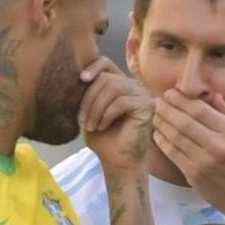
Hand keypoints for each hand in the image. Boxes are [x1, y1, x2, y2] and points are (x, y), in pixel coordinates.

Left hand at [78, 56, 155, 174]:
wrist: (117, 161)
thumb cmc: (104, 138)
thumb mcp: (89, 111)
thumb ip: (87, 92)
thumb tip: (77, 74)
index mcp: (119, 83)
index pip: (106, 63)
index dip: (93, 67)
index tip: (81, 80)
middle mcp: (133, 85)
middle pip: (106, 78)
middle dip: (89, 99)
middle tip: (82, 120)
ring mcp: (143, 94)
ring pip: (113, 88)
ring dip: (96, 108)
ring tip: (91, 125)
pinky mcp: (148, 106)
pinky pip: (121, 101)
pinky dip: (107, 114)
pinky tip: (102, 126)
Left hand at [152, 89, 224, 215]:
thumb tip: (214, 95)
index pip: (200, 109)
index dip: (181, 100)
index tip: (170, 93)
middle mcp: (218, 145)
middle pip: (185, 121)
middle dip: (167, 109)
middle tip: (157, 101)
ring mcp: (204, 161)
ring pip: (176, 137)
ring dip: (161, 123)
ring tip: (155, 114)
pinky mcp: (194, 174)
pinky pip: (173, 153)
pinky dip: (162, 141)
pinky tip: (157, 133)